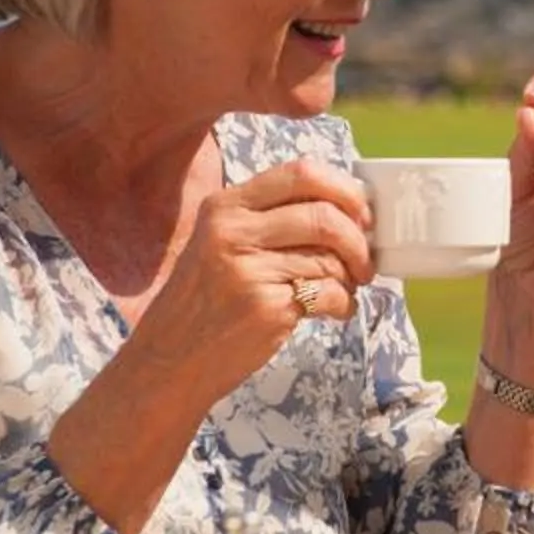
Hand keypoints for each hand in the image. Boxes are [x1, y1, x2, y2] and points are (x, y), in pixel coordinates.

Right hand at [134, 158, 374, 402]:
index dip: (345, 190)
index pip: (302, 173)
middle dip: (358, 240)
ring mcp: (247, 270)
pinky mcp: (264, 308)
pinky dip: (344, 304)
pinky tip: (334, 311)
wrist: (168, 360)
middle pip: (325, 216)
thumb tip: (347, 208)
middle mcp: (232, 231)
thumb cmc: (205, 301)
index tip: (362, 213)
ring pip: (330, 258)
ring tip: (344, 289)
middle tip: (365, 262)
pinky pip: (328, 294)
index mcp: (225, 206)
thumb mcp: (221, 243)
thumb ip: (271, 219)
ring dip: (351, 277)